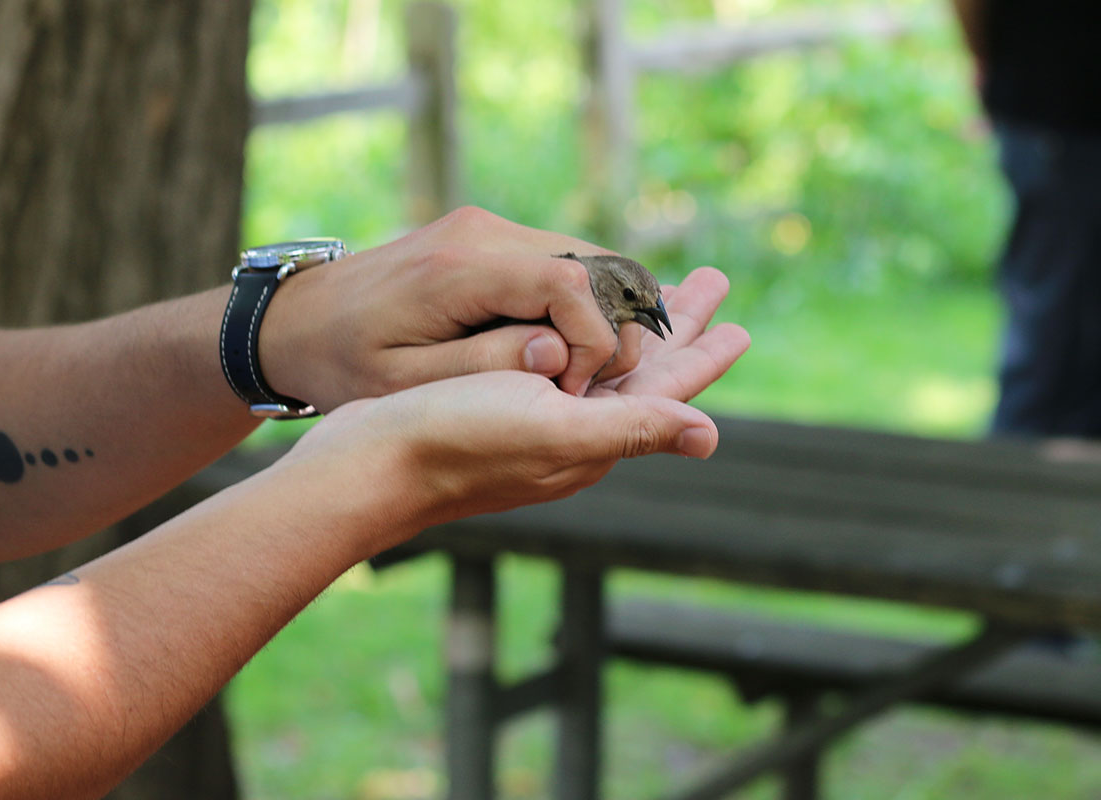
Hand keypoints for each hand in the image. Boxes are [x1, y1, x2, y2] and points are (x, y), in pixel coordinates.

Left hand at [259, 207, 646, 410]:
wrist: (298, 319)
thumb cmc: (343, 362)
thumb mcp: (404, 384)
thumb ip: (483, 368)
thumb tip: (558, 356)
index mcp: (458, 269)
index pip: (570, 283)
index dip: (594, 341)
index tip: (573, 391)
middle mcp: (480, 233)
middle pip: (592, 266)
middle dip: (607, 331)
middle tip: (581, 388)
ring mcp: (487, 228)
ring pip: (584, 263)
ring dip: (593, 320)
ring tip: (566, 376)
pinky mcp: (488, 237)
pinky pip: (557, 264)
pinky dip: (572, 308)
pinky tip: (551, 353)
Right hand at [277, 271, 746, 550]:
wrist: (364, 467)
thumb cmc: (455, 444)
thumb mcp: (553, 431)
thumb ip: (631, 429)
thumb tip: (710, 435)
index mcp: (593, 437)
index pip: (666, 388)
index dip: (702, 350)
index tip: (739, 320)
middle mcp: (569, 433)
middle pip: (639, 371)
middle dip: (674, 328)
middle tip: (709, 282)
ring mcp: (530, 423)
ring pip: (599, 365)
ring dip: (631, 327)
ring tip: (655, 295)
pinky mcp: (490, 409)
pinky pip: (555, 363)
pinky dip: (580, 336)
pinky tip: (571, 326)